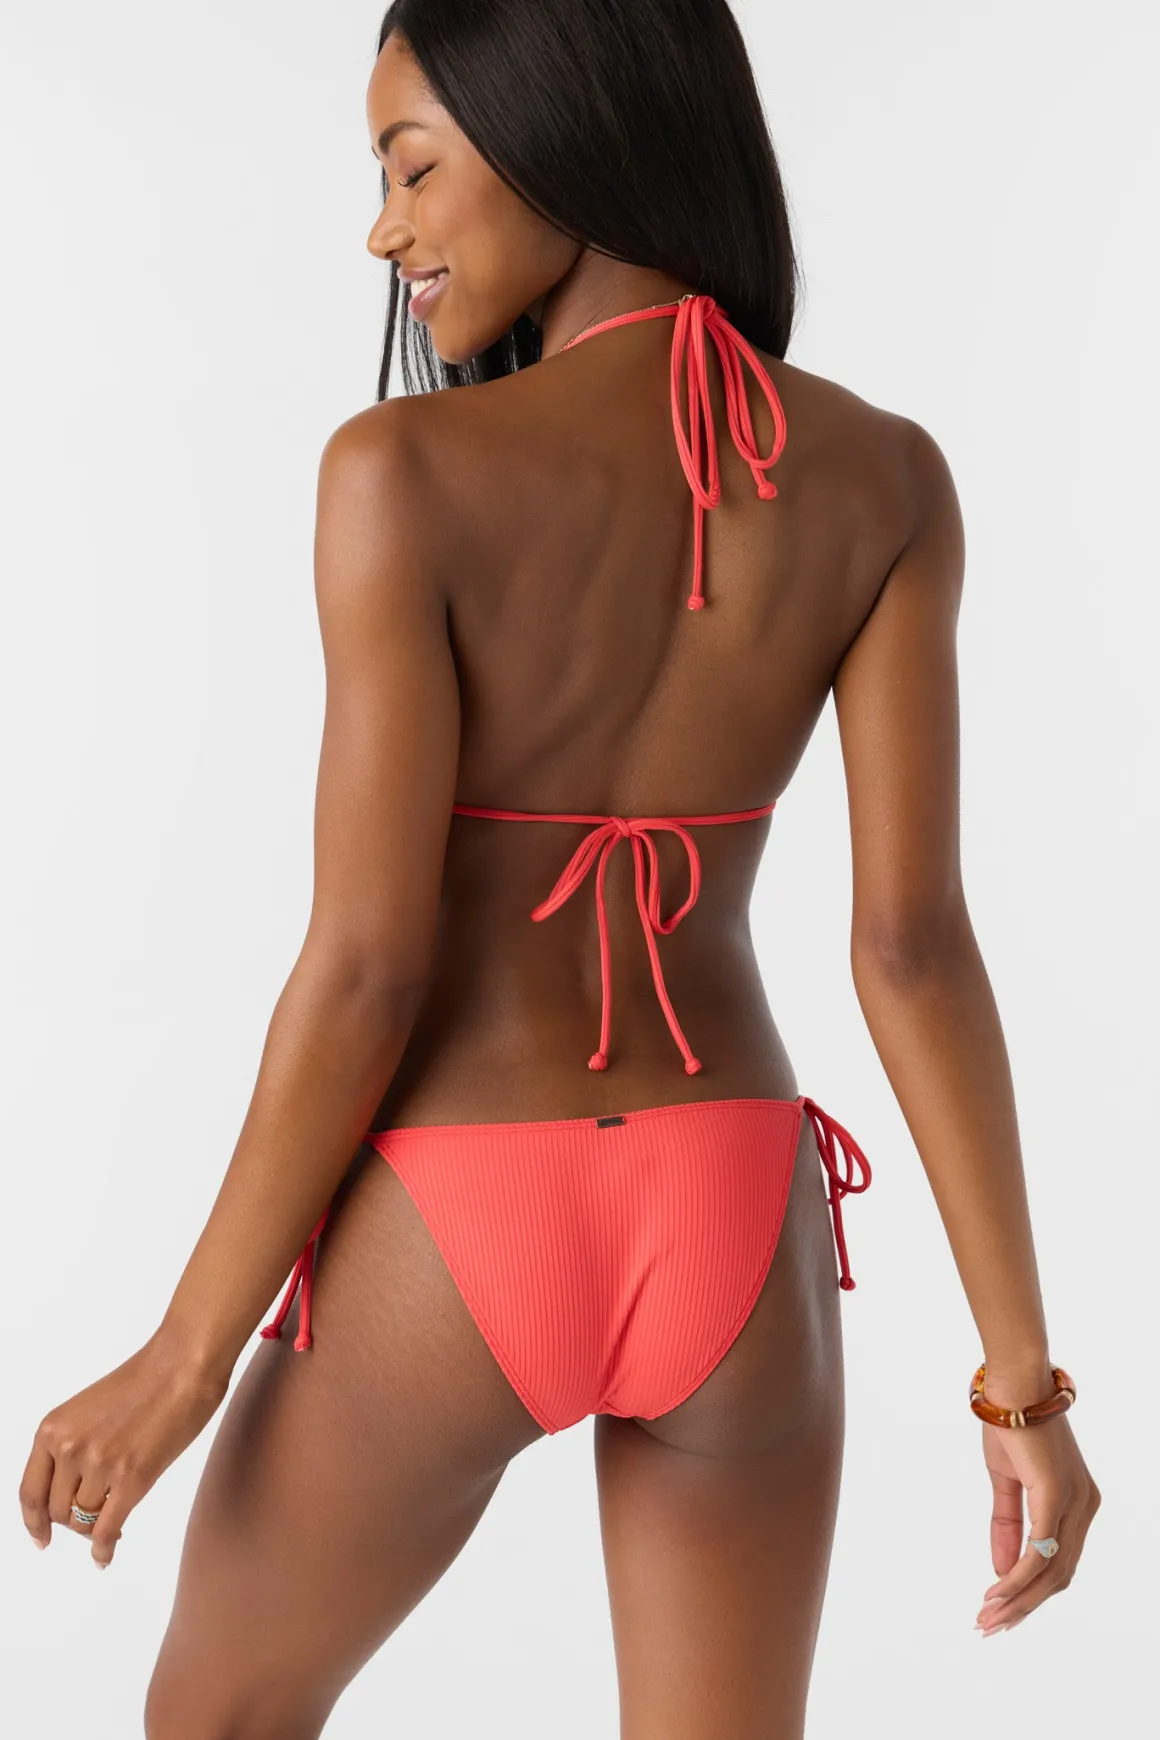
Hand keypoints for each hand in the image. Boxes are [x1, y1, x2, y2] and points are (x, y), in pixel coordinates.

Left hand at [19, 1330, 228, 1567]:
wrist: (182, 1365)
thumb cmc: (147, 1379)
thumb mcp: (90, 1409)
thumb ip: (74, 1445)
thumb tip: (73, 1490)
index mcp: (53, 1429)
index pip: (30, 1491)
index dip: (33, 1522)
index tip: (40, 1537)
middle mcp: (69, 1448)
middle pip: (58, 1511)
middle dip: (73, 1521)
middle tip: (92, 1519)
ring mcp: (99, 1464)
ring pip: (82, 1521)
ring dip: (93, 1528)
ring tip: (110, 1523)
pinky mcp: (131, 1478)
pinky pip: (106, 1528)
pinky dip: (103, 1548)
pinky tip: (106, 1554)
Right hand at [976, 1412, 1099, 1633]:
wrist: (1011, 1383)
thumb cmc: (1010, 1424)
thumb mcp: (1006, 1481)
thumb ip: (1006, 1526)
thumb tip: (1002, 1571)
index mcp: (1079, 1503)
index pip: (1062, 1563)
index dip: (1033, 1592)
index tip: (1001, 1611)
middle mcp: (1085, 1507)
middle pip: (1060, 1576)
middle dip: (1024, 1607)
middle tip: (989, 1626)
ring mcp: (1074, 1503)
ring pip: (1051, 1571)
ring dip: (1017, 1599)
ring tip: (987, 1617)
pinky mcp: (1055, 1496)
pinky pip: (1038, 1551)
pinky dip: (1017, 1577)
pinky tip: (996, 1590)